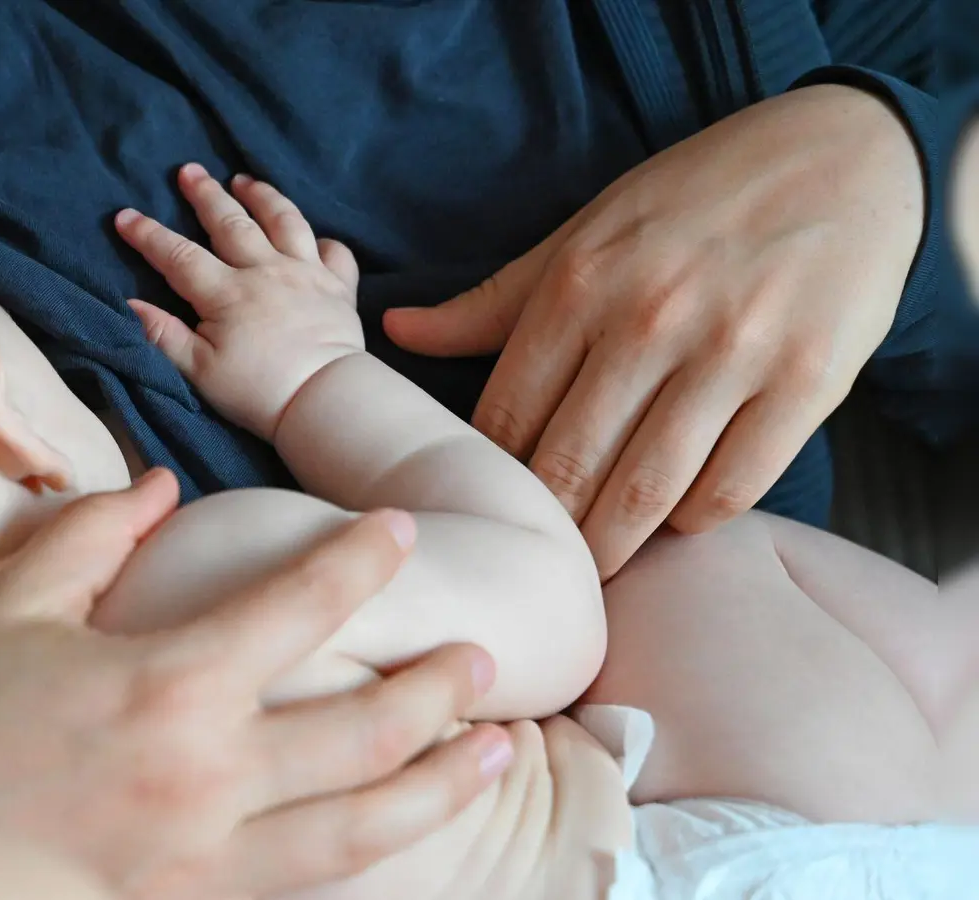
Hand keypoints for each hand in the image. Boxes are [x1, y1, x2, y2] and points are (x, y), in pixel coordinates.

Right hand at [0, 469, 511, 899]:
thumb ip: (90, 539)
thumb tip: (158, 491)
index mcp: (165, 687)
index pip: (300, 608)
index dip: (360, 563)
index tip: (401, 532)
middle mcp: (207, 780)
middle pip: (365, 730)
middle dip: (437, 689)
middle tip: (484, 656)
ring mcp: (201, 863)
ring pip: (361, 830)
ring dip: (440, 787)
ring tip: (499, 755)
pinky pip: (299, 888)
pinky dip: (361, 861)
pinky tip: (388, 838)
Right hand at [115, 163, 362, 440]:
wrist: (324, 401)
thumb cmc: (258, 392)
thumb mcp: (200, 371)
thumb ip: (164, 335)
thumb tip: (130, 303)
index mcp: (227, 293)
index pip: (178, 255)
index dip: (148, 235)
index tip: (124, 216)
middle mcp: (265, 270)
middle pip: (230, 222)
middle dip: (205, 194)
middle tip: (189, 170)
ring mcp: (306, 273)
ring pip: (283, 220)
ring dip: (262, 196)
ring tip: (245, 181)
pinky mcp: (339, 287)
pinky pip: (335, 252)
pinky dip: (324, 241)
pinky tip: (314, 238)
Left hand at [384, 84, 921, 577]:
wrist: (844, 154)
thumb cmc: (696, 199)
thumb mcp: (585, 232)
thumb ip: (494, 300)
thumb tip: (397, 331)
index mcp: (579, 284)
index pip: (505, 417)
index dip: (487, 480)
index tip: (484, 514)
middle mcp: (648, 320)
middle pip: (567, 468)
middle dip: (543, 531)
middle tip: (530, 567)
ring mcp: (730, 353)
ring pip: (645, 494)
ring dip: (613, 546)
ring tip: (592, 572)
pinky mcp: (807, 383)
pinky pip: (731, 487)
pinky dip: (695, 520)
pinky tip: (676, 522)